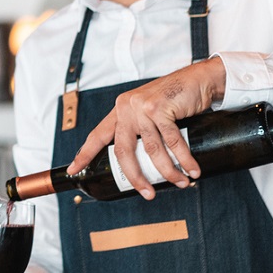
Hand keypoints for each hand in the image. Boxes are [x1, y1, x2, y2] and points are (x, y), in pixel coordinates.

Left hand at [67, 56, 225, 199]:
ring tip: (180, 182)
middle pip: (123, 150)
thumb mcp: (149, 111)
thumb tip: (140, 162)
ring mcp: (142, 108)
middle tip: (146, 193)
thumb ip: (140, 129)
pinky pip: (173, 142)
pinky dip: (184, 160)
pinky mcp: (160, 109)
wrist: (198, 80)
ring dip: (167, 171)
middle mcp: (127, 108)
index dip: (85, 154)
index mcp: (120, 110)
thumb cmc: (175, 99)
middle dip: (135, 176)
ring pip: (151, 150)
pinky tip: (191, 170)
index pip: (98, 136)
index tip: (74, 170)